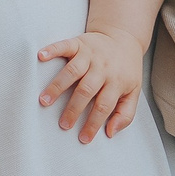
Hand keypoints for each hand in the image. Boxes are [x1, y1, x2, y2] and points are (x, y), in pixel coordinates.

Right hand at [32, 27, 146, 141]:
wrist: (124, 36)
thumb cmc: (126, 69)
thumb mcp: (134, 91)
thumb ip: (126, 114)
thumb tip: (110, 133)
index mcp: (116, 81)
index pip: (104, 106)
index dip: (94, 123)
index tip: (83, 139)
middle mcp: (102, 68)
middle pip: (86, 90)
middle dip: (74, 109)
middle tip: (63, 124)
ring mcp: (90, 54)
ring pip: (72, 71)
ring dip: (57, 86)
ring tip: (44, 101)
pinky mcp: (79, 43)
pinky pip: (64, 46)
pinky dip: (52, 50)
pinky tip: (40, 56)